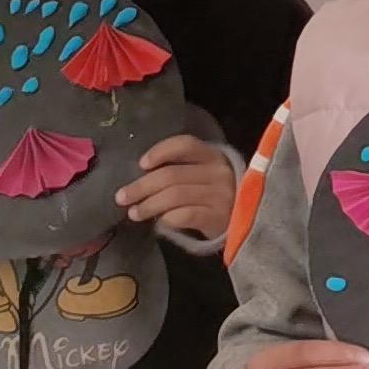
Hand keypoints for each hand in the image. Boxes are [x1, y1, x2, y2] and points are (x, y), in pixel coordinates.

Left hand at [118, 133, 237, 240]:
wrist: (247, 223)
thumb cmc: (216, 196)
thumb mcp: (205, 175)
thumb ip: (181, 170)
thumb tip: (141, 175)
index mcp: (214, 156)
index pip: (185, 145)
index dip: (160, 152)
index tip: (141, 165)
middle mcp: (220, 172)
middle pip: (171, 175)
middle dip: (141, 187)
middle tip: (121, 198)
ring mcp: (221, 195)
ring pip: (174, 196)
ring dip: (148, 205)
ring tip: (134, 213)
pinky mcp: (219, 217)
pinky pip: (185, 215)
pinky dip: (167, 218)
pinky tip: (159, 222)